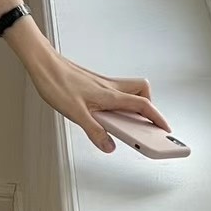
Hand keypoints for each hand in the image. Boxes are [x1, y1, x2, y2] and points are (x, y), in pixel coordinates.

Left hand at [28, 50, 170, 152]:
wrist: (44, 65)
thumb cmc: (57, 82)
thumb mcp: (75, 113)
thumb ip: (94, 131)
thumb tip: (109, 145)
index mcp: (110, 95)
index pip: (143, 106)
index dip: (157, 118)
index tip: (165, 130)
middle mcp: (110, 87)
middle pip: (142, 92)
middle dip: (149, 107)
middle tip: (145, 124)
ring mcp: (103, 84)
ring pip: (129, 91)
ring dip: (134, 104)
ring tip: (125, 121)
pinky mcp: (94, 84)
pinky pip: (116, 92)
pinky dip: (119, 102)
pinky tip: (106, 113)